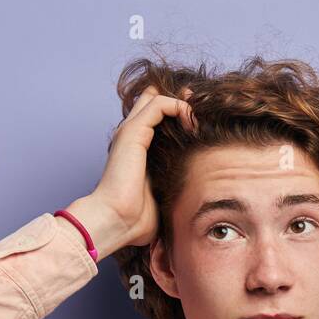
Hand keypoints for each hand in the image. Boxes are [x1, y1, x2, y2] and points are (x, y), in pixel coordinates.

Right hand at [65, 85, 196, 257]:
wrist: (117, 220)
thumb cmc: (136, 218)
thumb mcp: (162, 197)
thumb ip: (173, 188)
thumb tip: (194, 198)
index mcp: (137, 150)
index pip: (155, 118)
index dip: (177, 111)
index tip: (199, 121)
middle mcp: (132, 136)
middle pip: (153, 100)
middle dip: (179, 99)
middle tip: (201, 107)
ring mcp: (131, 131)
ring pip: (157, 97)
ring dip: (183, 103)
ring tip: (200, 118)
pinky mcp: (134, 132)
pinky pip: (160, 104)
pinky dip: (179, 106)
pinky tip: (192, 122)